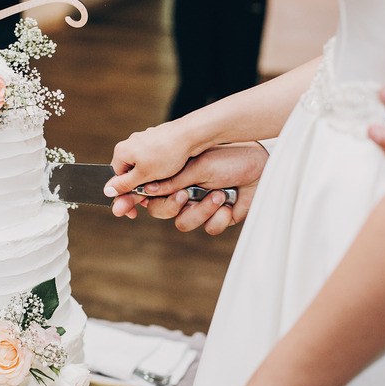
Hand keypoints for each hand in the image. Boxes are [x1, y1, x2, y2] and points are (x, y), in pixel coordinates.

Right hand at [106, 120, 197, 217]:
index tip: (135, 209)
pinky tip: (170, 172)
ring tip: (163, 182)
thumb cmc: (167, 153)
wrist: (191, 135)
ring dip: (151, 180)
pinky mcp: (159, 140)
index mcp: (121, 151)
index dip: (126, 194)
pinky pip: (155, 159)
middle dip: (140, 187)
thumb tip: (106, 191)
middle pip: (130, 173)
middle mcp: (131, 143)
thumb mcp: (143, 175)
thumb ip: (124, 185)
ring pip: (144, 168)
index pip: (117, 178)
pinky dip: (160, 169)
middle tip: (151, 198)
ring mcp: (145, 141)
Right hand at [130, 142, 267, 233]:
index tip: (122, 210)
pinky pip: (208, 227)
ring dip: (202, 210)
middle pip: (159, 211)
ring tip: (218, 194)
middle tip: (185, 195)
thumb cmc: (228, 158)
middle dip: (172, 205)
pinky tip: (230, 202)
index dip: (131, 201)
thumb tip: (145, 191)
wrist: (262, 165)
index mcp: (173, 173)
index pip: (144, 190)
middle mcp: (182, 189)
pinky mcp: (215, 215)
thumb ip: (170, 182)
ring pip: (183, 223)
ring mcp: (198, 203)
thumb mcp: (195, 167)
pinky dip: (219, 215)